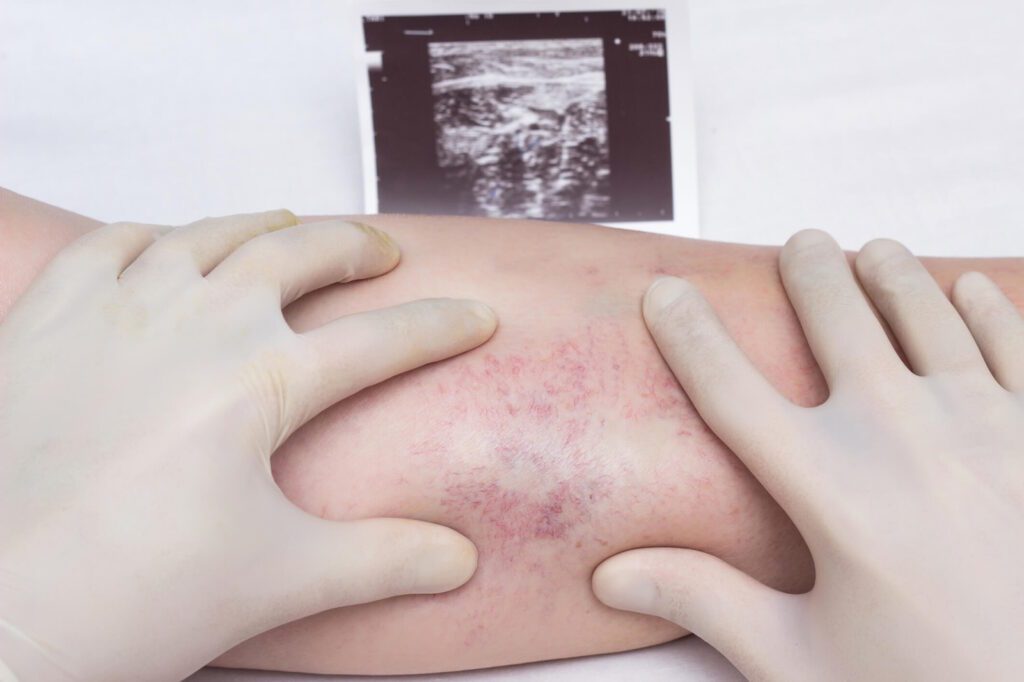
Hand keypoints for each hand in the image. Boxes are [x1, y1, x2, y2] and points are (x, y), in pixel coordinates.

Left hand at [0, 211, 495, 680]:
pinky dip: (148, 234)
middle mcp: (195, 323)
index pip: (380, 340)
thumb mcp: (281, 579)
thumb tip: (461, 557)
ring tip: (289, 223)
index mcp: (261, 378)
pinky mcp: (47, 320)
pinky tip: (164, 242)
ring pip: (207, 234)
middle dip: (353, 244)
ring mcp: (116, 311)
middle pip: (297, 254)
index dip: (440, 326)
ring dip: (260, 223)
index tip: (476, 315)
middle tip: (382, 249)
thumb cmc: (133, 594)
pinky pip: (106, 247)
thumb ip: (383, 560)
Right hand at [592, 230, 1023, 679]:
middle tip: (801, 242)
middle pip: (840, 322)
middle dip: (811, 273)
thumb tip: (611, 575)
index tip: (665, 293)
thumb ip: (705, 601)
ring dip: (894, 274)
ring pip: (928, 317)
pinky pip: (1016, 347)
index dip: (689, 335)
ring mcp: (985, 428)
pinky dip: (990, 309)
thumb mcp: (801, 660)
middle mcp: (902, 437)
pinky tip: (972, 287)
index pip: (731, 390)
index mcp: (828, 490)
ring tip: (874, 249)